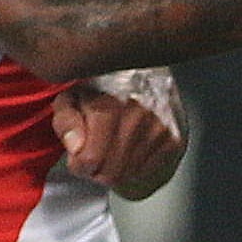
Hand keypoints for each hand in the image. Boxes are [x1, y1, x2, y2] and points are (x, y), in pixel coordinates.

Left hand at [54, 71, 185, 198]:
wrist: (144, 66)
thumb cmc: (104, 82)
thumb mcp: (72, 96)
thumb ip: (66, 122)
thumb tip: (76, 147)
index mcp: (110, 106)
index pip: (90, 160)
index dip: (78, 165)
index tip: (77, 158)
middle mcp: (139, 118)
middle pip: (111, 174)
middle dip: (96, 170)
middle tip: (93, 154)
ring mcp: (160, 129)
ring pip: (129, 175)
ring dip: (116, 168)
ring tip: (111, 147)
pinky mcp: (174, 138)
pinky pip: (147, 171)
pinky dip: (134, 165)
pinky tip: (129, 148)